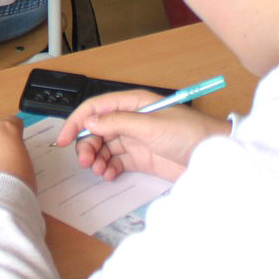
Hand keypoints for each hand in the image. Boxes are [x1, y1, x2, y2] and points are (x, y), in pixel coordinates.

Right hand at [53, 90, 228, 182]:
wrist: (214, 157)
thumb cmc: (189, 133)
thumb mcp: (151, 126)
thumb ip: (118, 123)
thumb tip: (90, 123)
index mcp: (132, 103)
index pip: (96, 108)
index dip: (77, 121)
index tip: (64, 139)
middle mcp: (130, 119)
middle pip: (97, 130)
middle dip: (87, 145)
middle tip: (85, 162)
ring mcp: (135, 140)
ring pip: (105, 147)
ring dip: (97, 158)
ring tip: (98, 170)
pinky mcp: (141, 158)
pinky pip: (116, 162)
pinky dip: (109, 169)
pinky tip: (109, 175)